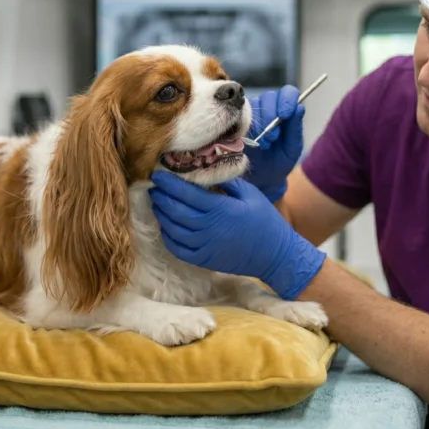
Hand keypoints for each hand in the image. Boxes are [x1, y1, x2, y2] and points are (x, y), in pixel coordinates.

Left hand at [148, 171, 325, 300]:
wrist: (275, 254)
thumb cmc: (265, 220)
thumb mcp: (249, 194)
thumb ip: (226, 182)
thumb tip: (205, 169)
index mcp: (220, 209)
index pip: (186, 193)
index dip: (169, 183)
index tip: (157, 174)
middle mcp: (209, 228)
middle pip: (175, 211)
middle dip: (161, 197)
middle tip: (153, 187)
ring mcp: (205, 246)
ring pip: (173, 230)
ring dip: (161, 215)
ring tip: (157, 203)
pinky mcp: (204, 260)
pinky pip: (179, 249)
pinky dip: (168, 237)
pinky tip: (166, 227)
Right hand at [244, 86, 304, 201]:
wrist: (262, 178)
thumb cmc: (280, 161)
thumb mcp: (292, 148)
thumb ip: (295, 128)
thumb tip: (299, 107)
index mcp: (285, 110)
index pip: (288, 93)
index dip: (287, 99)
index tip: (285, 115)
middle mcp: (268, 107)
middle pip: (269, 97)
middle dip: (272, 116)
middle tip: (272, 138)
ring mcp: (250, 112)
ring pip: (253, 105)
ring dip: (259, 125)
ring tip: (262, 144)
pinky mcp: (235, 121)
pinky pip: (237, 116)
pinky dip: (244, 128)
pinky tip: (248, 142)